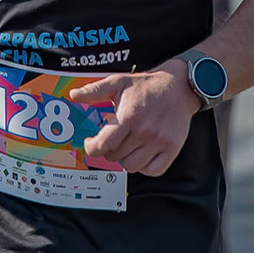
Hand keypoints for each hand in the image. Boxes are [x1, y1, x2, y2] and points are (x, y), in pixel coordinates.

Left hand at [69, 62, 201, 176]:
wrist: (179, 86)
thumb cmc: (147, 85)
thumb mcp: (119, 82)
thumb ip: (95, 91)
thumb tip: (74, 95)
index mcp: (129, 116)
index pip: (103, 145)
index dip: (92, 148)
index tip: (91, 144)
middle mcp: (144, 131)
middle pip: (115, 157)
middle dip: (110, 150)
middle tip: (113, 140)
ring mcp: (159, 141)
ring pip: (132, 166)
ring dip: (126, 158)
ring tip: (128, 145)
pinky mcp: (172, 148)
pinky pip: (153, 170)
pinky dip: (145, 167)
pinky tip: (142, 153)